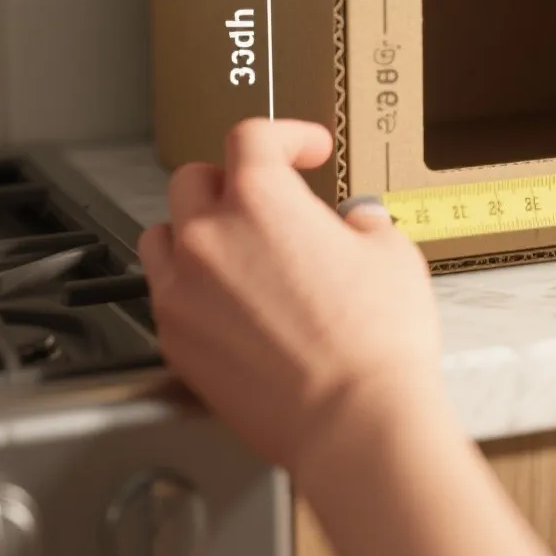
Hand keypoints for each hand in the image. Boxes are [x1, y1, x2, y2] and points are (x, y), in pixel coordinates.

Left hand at [136, 118, 441, 472]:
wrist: (351, 420)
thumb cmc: (375, 342)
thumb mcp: (392, 254)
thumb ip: (362, 223)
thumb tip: (351, 225)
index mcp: (262, 200)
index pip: (252, 137)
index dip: (286, 136)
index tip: (305, 150)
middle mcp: (209, 238)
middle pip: (193, 179)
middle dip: (231, 180)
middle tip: (265, 198)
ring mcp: (182, 291)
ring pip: (163, 235)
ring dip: (195, 230)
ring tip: (233, 248)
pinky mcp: (175, 341)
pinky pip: (167, 295)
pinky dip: (192, 288)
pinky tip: (231, 304)